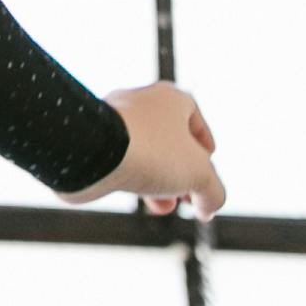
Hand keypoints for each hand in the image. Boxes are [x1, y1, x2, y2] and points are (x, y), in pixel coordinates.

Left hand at [66, 81, 222, 217]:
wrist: (91, 150)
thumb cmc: (152, 152)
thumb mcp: (200, 176)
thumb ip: (213, 192)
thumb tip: (208, 207)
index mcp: (171, 98)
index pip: (196, 122)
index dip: (205, 150)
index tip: (206, 173)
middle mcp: (142, 104)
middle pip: (171, 143)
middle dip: (183, 174)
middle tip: (189, 198)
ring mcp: (116, 123)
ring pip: (147, 156)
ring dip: (161, 184)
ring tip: (165, 205)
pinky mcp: (96, 141)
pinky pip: (123, 163)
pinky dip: (137, 182)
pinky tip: (147, 204)